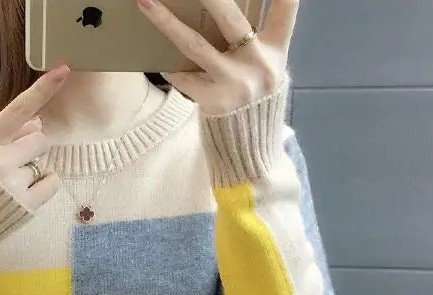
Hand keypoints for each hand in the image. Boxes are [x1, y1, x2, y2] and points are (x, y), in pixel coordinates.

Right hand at [0, 65, 69, 210]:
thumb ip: (3, 137)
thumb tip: (37, 123)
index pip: (17, 110)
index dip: (42, 90)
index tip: (63, 71)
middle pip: (39, 140)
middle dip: (32, 148)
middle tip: (13, 164)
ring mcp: (14, 184)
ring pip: (43, 163)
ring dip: (32, 170)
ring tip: (8, 186)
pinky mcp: (26, 205)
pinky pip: (51, 183)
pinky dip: (43, 186)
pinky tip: (23, 195)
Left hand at [138, 0, 296, 115]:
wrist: (250, 142)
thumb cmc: (255, 94)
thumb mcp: (269, 65)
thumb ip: (258, 37)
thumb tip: (222, 10)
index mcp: (276, 49)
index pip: (285, 10)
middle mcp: (258, 63)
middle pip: (230, 19)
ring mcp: (234, 83)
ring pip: (195, 45)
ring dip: (167, 22)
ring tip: (147, 3)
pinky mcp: (214, 101)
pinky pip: (183, 77)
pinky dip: (169, 67)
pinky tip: (155, 57)